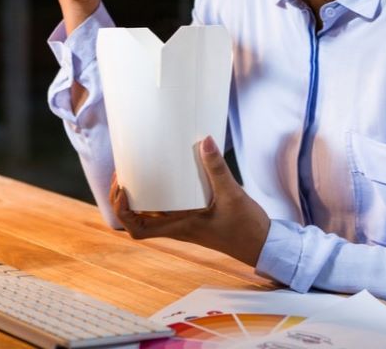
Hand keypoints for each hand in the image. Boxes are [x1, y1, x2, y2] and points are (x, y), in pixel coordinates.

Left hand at [109, 136, 270, 267]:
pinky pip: (166, 208)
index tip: (123, 187)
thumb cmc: (246, 227)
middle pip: (137, 221)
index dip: (122, 210)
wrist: (263, 244)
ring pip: (149, 215)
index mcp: (179, 228)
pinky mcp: (192, 217)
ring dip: (137, 196)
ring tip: (135, 170)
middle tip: (123, 173)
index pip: (138, 230)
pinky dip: (157, 194)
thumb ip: (217, 168)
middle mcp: (177, 227)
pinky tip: (162, 175)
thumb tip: (205, 141)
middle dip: (123, 199)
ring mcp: (183, 223)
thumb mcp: (232, 194)